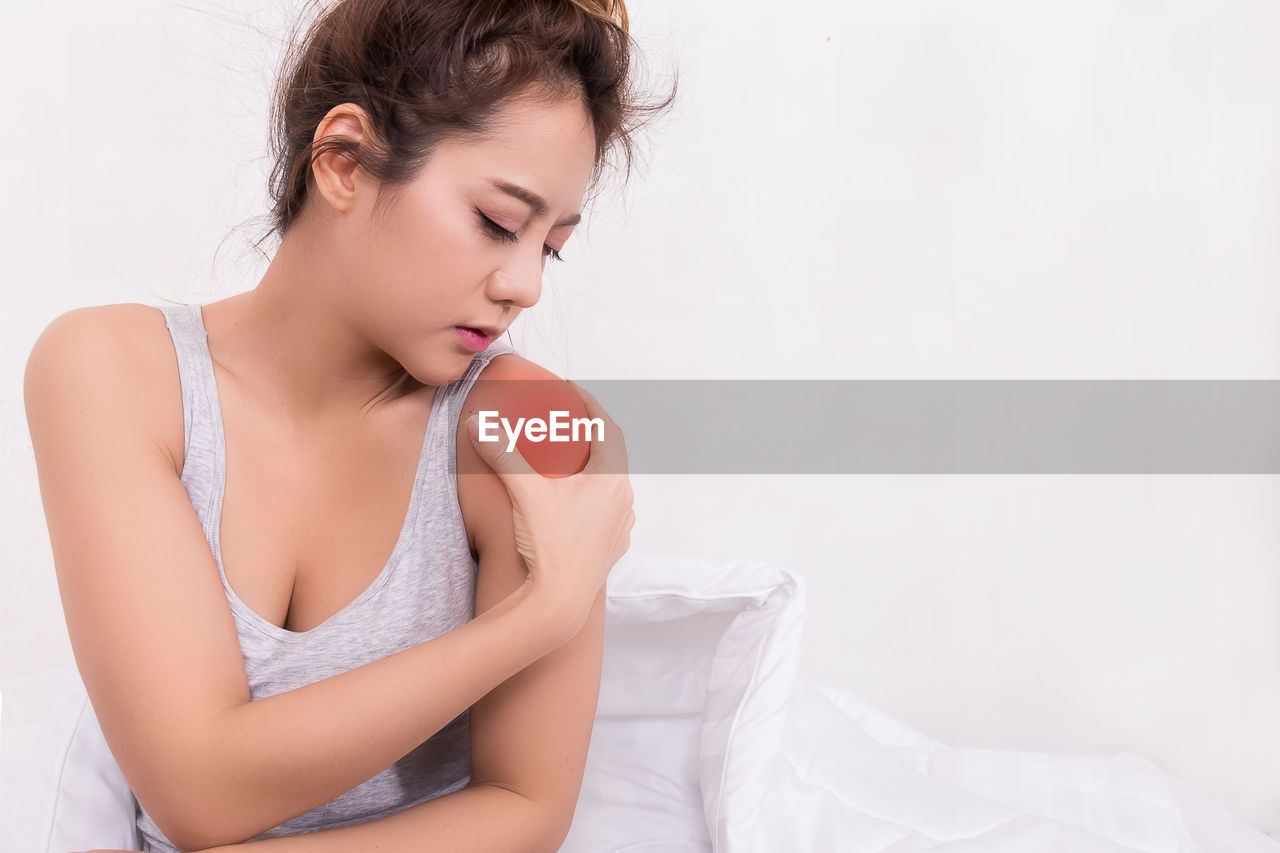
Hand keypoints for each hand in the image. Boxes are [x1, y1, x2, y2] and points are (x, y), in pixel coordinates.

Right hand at [466, 380, 633, 639]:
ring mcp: (620, 526)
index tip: (573, 391)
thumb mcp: (524, 492)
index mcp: (612, 479)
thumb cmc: (548, 545)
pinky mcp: (612, 547)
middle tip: (563, 425)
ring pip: (610, 486)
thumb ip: (502, 454)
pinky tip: (570, 503)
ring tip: (565, 463)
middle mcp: (624, 500)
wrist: (559, 603)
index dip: (590, 405)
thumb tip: (479, 422)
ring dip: (592, 470)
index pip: (607, 428)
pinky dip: (590, 498)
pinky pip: (606, 512)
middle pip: (610, 456)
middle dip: (588, 436)